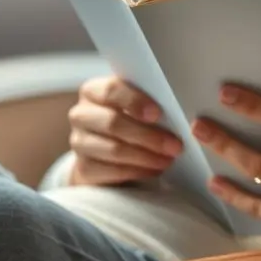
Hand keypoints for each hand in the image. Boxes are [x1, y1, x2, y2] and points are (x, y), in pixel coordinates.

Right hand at [68, 75, 182, 185]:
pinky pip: (112, 171)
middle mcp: (81, 114)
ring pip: (114, 149)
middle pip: (113, 123)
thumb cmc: (132, 120)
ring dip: (147, 156)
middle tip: (175, 145)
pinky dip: (138, 171)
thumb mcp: (139, 105)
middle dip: (149, 136)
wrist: (108, 152)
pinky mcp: (83, 168)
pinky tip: (154, 170)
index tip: (158, 113)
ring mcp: (79, 142)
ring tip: (169, 159)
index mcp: (94, 90)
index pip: (111, 90)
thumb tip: (181, 111)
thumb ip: (152, 101)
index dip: (135, 101)